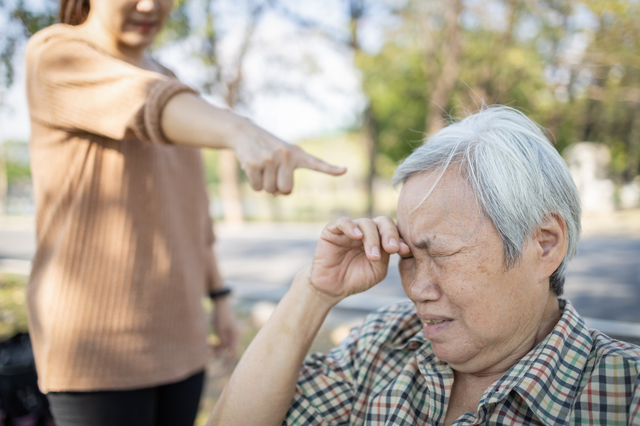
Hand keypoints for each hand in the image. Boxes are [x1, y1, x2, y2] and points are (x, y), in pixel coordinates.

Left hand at [211, 297, 238, 364]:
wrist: (220, 303)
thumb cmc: (220, 316)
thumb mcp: (219, 330)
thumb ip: (221, 342)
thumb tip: (220, 355)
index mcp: (235, 335)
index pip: (234, 352)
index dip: (229, 361)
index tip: (222, 368)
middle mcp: (234, 335)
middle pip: (227, 349)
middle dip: (218, 352)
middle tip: (209, 354)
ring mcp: (230, 332)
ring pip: (223, 345)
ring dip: (215, 347)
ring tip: (207, 346)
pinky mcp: (225, 330)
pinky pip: (221, 340)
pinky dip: (215, 342)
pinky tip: (208, 342)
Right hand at [229, 119, 345, 194]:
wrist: (244, 133)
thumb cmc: (267, 150)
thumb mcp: (280, 159)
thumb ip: (284, 178)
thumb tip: (276, 194)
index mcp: (297, 154)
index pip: (316, 163)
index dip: (330, 169)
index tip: (345, 170)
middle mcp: (286, 155)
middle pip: (286, 190)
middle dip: (278, 188)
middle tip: (271, 173)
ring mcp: (270, 159)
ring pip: (270, 191)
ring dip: (264, 184)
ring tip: (261, 167)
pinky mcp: (255, 164)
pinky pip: (257, 188)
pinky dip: (254, 183)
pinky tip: (251, 167)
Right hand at [308, 217, 410, 303]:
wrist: (332, 288)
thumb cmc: (355, 279)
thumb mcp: (377, 270)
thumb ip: (386, 256)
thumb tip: (398, 244)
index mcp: (379, 239)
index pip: (392, 231)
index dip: (400, 238)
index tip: (405, 251)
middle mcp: (366, 231)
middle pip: (382, 221)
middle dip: (390, 234)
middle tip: (392, 248)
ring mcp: (350, 230)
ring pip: (365, 222)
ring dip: (372, 238)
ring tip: (373, 256)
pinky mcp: (332, 230)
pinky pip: (343, 221)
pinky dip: (351, 227)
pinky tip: (357, 236)